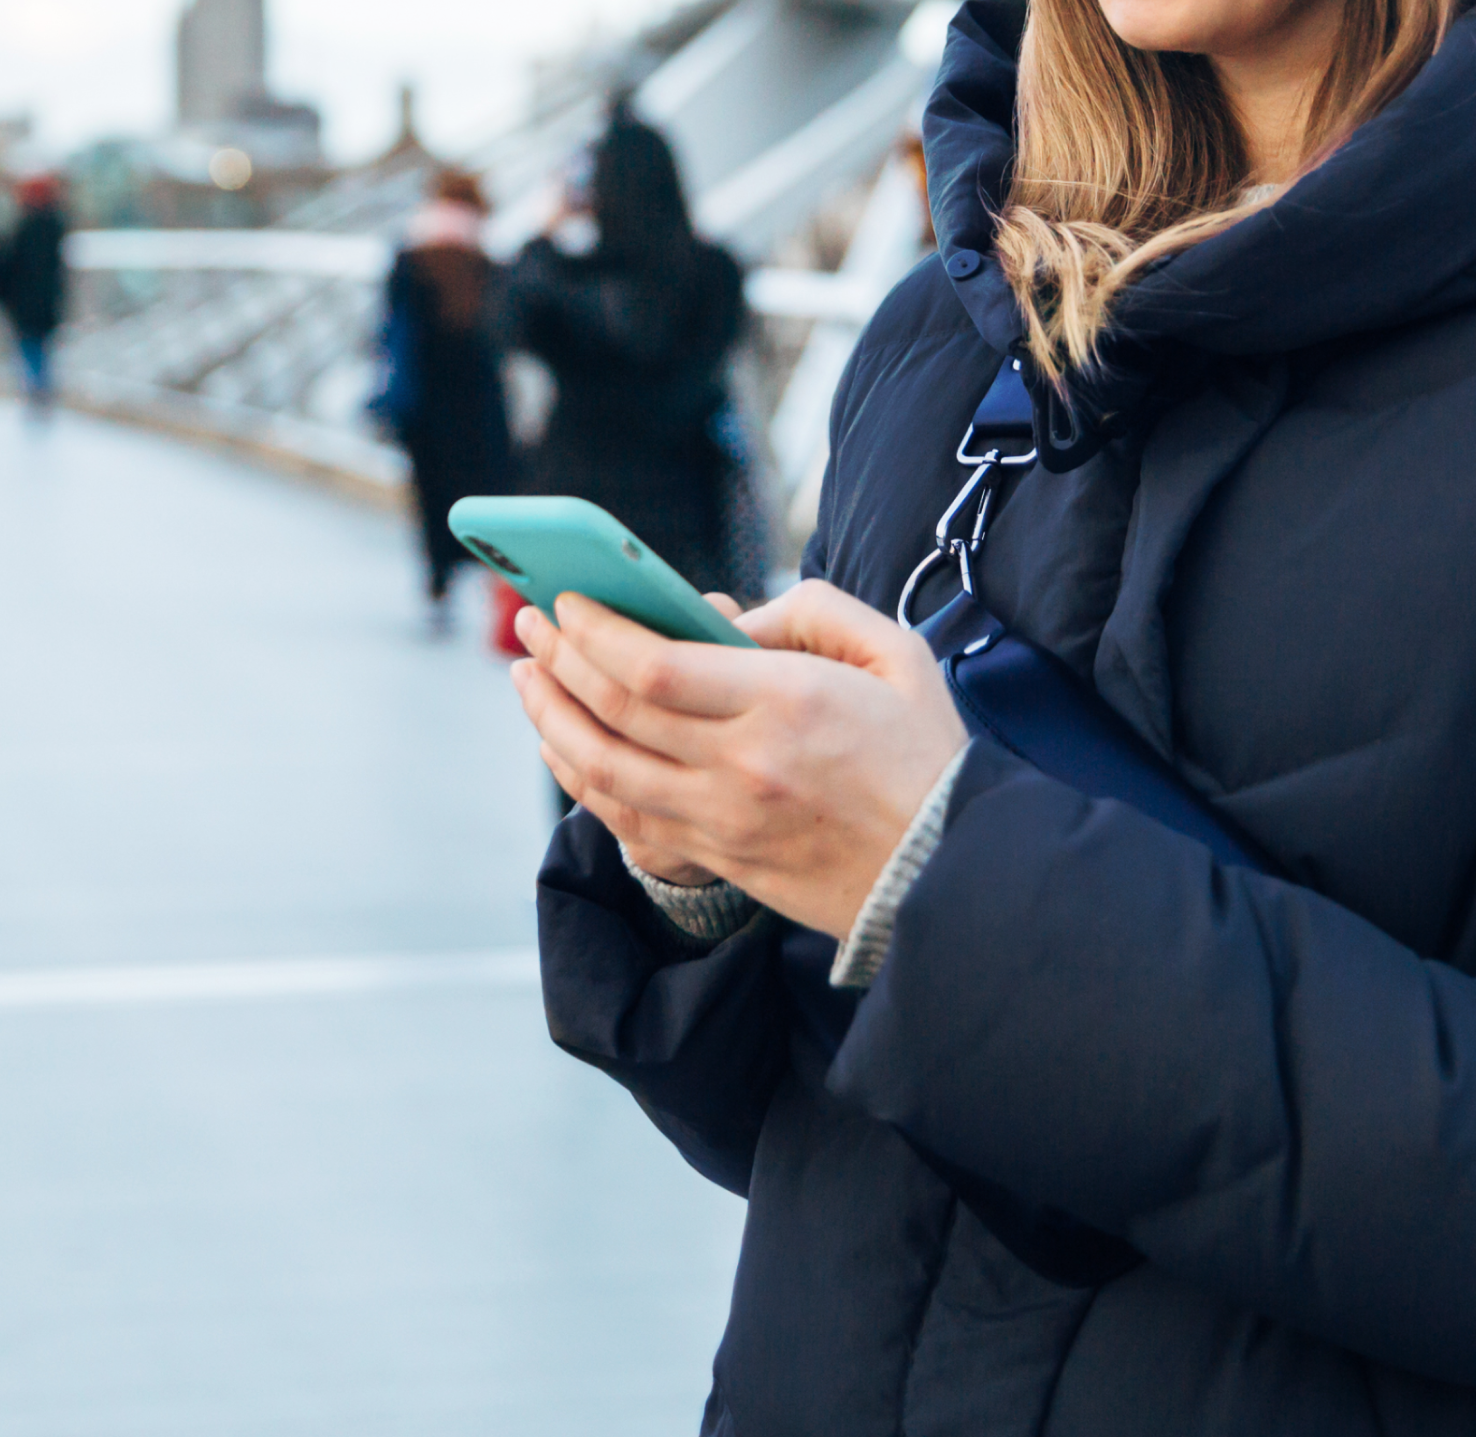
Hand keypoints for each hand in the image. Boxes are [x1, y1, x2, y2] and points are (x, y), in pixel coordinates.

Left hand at [511, 580, 967, 938]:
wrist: (947, 873)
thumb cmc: (925, 756)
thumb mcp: (895, 654)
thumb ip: (815, 611)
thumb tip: (731, 618)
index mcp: (787, 704)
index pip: (654, 666)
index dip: (596, 631)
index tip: (568, 602)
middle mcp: (742, 767)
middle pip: (614, 711)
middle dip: (559, 659)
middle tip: (531, 624)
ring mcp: (722, 822)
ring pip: (602, 769)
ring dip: (551, 717)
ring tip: (529, 678)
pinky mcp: (718, 860)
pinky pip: (622, 817)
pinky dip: (577, 777)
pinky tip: (562, 743)